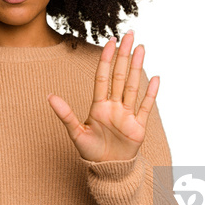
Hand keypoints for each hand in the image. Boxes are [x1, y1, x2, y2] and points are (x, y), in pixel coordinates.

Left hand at [47, 31, 158, 161]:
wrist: (107, 170)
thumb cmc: (90, 152)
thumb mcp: (75, 133)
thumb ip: (65, 114)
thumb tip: (49, 96)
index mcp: (99, 105)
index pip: (103, 77)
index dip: (106, 59)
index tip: (110, 42)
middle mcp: (114, 106)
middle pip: (120, 75)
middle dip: (124, 55)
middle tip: (129, 34)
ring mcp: (127, 115)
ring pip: (133, 86)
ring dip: (138, 67)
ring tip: (141, 48)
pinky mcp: (138, 127)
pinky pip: (145, 107)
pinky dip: (150, 93)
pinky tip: (155, 78)